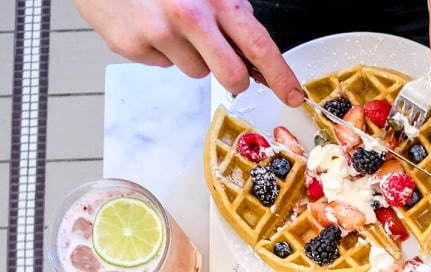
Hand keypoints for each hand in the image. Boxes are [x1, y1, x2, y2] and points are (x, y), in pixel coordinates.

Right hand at [73, 0, 302, 105]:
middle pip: (232, 77)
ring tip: (170, 24)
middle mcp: (189, 15)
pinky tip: (149, 26)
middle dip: (236, 79)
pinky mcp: (131, 45)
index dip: (281, 76)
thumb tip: (257, 53)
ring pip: (196, 72)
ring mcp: (158, 32)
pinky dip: (160, 51)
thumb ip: (232, 13)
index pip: (259, 45)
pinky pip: (162, 64)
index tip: (294, 95)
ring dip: (191, 56)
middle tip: (225, 63)